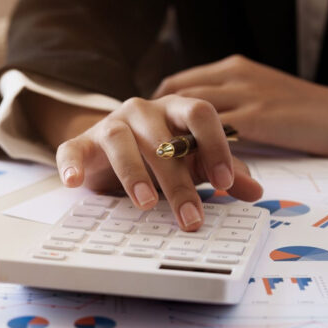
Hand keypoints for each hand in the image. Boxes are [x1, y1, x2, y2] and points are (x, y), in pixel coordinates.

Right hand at [55, 95, 262, 230]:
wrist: (112, 150)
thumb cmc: (159, 154)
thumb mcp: (194, 163)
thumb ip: (223, 173)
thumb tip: (255, 190)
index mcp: (176, 111)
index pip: (200, 114)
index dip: (215, 146)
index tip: (225, 183)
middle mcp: (143, 111)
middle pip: (162, 138)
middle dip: (178, 181)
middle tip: (190, 217)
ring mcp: (110, 125)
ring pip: (120, 139)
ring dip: (133, 172)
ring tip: (145, 204)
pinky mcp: (82, 143)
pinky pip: (72, 149)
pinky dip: (72, 164)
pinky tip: (75, 181)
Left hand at [153, 55, 327, 155]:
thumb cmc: (305, 112)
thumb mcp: (262, 97)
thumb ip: (233, 105)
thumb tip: (202, 131)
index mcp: (233, 68)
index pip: (178, 83)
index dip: (156, 109)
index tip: (145, 132)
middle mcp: (233, 75)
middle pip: (175, 96)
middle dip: (154, 125)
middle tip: (139, 152)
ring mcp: (245, 94)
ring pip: (190, 114)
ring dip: (170, 139)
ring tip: (153, 166)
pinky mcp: (258, 117)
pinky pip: (214, 134)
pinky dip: (194, 151)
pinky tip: (184, 173)